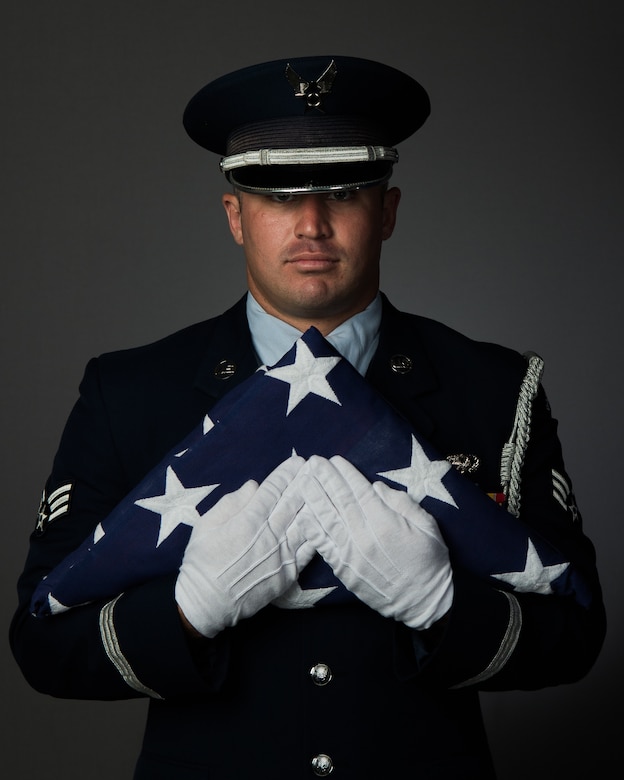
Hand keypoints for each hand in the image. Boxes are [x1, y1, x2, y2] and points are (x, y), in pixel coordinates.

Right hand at [175, 454, 314, 636]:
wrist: (206, 604)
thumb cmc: (201, 562)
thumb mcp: (206, 525)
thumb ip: (231, 503)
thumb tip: (254, 486)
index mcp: (248, 521)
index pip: (273, 490)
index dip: (286, 474)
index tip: (297, 461)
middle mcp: (268, 535)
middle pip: (293, 502)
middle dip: (306, 482)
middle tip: (318, 466)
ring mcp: (281, 555)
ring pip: (305, 523)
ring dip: (317, 503)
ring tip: (327, 487)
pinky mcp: (288, 574)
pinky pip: (309, 549)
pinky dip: (319, 532)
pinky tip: (328, 519)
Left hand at [299, 455, 453, 629]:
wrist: (423, 603)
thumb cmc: (430, 562)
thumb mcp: (427, 526)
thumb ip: (402, 503)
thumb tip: (376, 487)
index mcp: (385, 522)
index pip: (359, 491)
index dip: (345, 474)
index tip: (335, 459)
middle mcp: (363, 535)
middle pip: (339, 501)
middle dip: (325, 479)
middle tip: (312, 462)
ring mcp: (350, 553)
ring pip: (327, 519)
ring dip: (314, 498)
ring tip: (303, 481)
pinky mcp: (343, 569)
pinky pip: (323, 545)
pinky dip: (312, 528)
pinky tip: (303, 514)